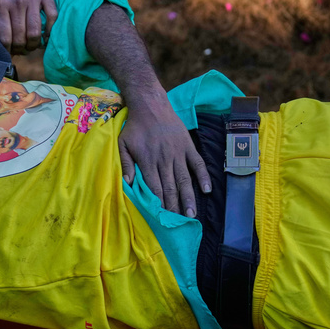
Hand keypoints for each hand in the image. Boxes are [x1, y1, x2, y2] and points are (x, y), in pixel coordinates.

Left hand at [0, 0, 57, 53]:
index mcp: (0, 3)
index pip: (4, 36)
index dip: (5, 49)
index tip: (6, 52)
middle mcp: (17, 3)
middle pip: (20, 37)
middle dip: (19, 49)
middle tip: (18, 51)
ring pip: (35, 32)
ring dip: (32, 44)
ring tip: (30, 46)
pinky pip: (52, 17)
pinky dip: (50, 31)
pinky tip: (45, 37)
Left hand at [118, 95, 211, 217]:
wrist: (150, 105)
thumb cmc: (135, 127)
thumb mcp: (122, 144)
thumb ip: (125, 164)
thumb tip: (127, 184)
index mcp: (147, 161)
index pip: (154, 188)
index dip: (159, 204)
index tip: (163, 219)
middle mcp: (164, 159)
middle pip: (170, 188)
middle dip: (175, 207)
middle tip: (180, 223)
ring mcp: (178, 153)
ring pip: (184, 179)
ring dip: (189, 198)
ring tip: (192, 214)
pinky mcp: (188, 146)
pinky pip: (197, 163)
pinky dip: (203, 176)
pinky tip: (206, 189)